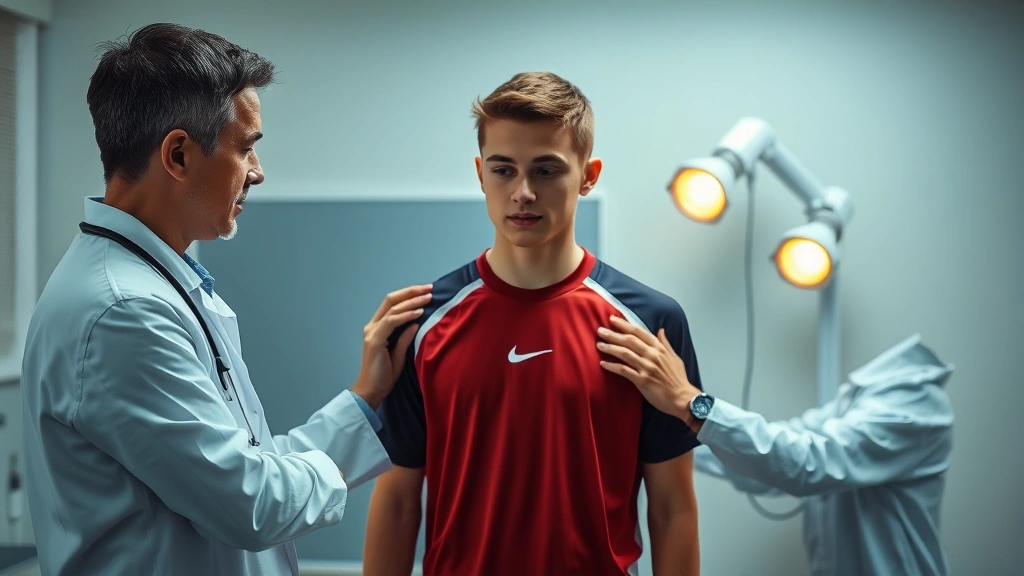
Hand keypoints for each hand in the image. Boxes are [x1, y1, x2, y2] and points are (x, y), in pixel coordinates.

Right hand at [351, 284, 431, 409]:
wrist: (372, 391)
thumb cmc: (385, 375)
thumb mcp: (400, 354)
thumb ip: (406, 337)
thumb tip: (417, 322)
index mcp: (378, 327)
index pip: (392, 303)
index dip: (409, 294)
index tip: (426, 291)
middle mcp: (373, 326)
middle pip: (391, 300)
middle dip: (411, 292)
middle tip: (429, 288)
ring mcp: (372, 332)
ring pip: (392, 308)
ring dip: (411, 301)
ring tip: (427, 298)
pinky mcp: (374, 340)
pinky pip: (391, 322)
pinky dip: (406, 316)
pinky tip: (418, 313)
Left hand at [596, 316, 702, 428]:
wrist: (682, 398)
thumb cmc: (678, 379)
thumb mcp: (675, 357)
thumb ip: (665, 343)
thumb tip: (660, 330)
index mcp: (660, 348)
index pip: (639, 332)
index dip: (625, 325)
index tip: (612, 319)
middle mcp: (652, 355)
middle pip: (629, 340)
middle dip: (613, 334)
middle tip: (600, 330)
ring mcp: (646, 367)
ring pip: (624, 353)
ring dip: (610, 348)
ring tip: (599, 345)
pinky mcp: (642, 380)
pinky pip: (624, 370)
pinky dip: (612, 366)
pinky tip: (603, 364)